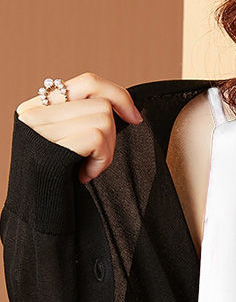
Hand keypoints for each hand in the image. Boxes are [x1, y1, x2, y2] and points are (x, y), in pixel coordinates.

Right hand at [15, 71, 142, 183]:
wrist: (38, 219)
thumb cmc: (60, 186)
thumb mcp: (69, 146)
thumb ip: (82, 120)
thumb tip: (123, 106)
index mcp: (38, 107)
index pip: (89, 82)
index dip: (119, 96)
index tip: (136, 118)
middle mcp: (33, 112)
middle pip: (101, 103)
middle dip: (113, 135)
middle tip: (98, 159)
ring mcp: (38, 129)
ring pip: (103, 119)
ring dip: (107, 151)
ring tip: (88, 168)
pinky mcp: (49, 148)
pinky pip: (97, 139)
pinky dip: (101, 161)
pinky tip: (85, 176)